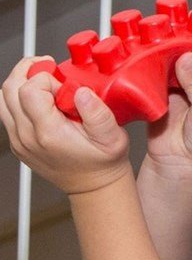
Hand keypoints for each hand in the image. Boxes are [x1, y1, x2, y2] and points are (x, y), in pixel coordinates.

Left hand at [0, 56, 130, 194]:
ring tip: (41, 83)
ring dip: (21, 84)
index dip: (47, 78)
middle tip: (49, 72)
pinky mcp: (17, 142)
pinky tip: (39, 102)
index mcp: (49, 133)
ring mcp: (19, 141)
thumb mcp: (113, 138)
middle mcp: (28, 137)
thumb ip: (98, 114)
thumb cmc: (103, 163)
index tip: (64, 86)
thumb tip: (81, 92)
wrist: (95, 186)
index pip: (30, 89)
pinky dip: (19, 100)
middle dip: (29, 72)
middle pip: (10, 88)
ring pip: (3, 98)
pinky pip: (7, 111)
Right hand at [142, 18, 191, 184]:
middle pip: (188, 40)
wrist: (180, 171)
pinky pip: (144, 69)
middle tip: (163, 22)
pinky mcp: (153, 91)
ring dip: (154, 41)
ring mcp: (175, 82)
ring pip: (164, 51)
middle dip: (176, 28)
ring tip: (144, 34)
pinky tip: (130, 52)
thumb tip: (188, 54)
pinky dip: (137, 60)